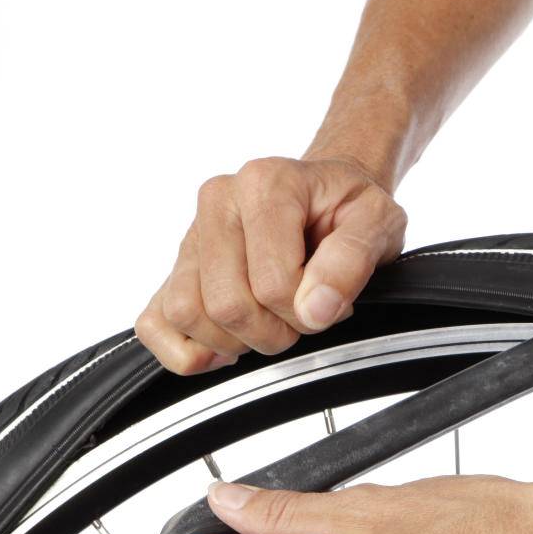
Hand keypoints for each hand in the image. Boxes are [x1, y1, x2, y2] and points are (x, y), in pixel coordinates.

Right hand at [135, 156, 406, 374]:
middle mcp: (217, 201)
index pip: (270, 284)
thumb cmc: (348, 209)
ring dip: (234, 341)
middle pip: (225, 304)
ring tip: (269, 322)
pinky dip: (188, 350)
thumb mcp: (378, 224)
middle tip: (301, 317)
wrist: (328, 195)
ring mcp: (190, 236)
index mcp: (265, 184)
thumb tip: (314, 310)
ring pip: (186, 314)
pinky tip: (229, 341)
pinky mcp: (175, 268)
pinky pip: (154, 324)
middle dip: (273, 332)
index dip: (306, 313)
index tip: (329, 301)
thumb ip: (351, 262)